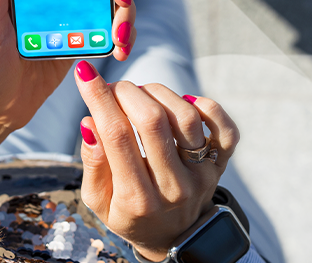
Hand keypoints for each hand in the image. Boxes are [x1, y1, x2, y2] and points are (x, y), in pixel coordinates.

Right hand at [74, 61, 240, 261]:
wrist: (173, 238)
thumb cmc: (129, 213)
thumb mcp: (99, 200)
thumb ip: (93, 163)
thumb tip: (90, 121)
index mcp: (136, 199)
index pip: (116, 136)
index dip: (99, 98)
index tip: (85, 73)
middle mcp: (173, 187)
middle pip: (152, 121)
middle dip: (127, 92)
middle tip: (115, 89)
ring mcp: (201, 175)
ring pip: (186, 117)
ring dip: (158, 93)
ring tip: (142, 95)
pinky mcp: (221, 165)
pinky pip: (225, 129)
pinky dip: (206, 106)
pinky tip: (183, 102)